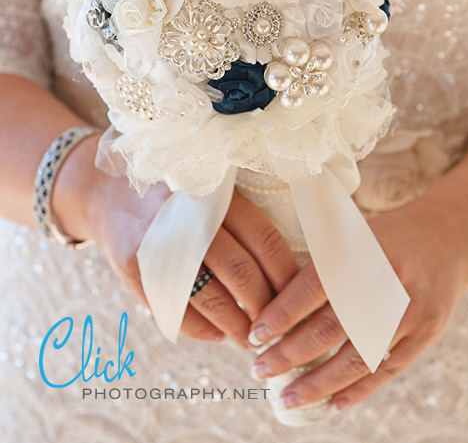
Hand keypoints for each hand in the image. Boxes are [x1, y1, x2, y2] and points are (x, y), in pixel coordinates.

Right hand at [54, 136, 299, 348]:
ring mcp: (157, 244)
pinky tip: (219, 333)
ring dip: (237, 327)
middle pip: (241, 272)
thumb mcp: (209, 189)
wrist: (107, 191)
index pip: (264, 239)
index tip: (299, 294)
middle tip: (278, 323)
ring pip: (212, 299)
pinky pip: (177, 312)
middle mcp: (186, 217)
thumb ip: (243, 219)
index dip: (286, 273)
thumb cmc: (175, 196)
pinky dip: (204, 330)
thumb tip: (290, 271)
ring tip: (251, 338)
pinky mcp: (134, 268)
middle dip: (266, 305)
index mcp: (215, 194)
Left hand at [246, 176, 467, 410]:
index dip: (281, 314)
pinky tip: (332, 403)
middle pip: (330, 327)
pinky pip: (388, 368)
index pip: (313, 287)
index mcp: (361, 250)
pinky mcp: (427, 332)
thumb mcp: (355, 234)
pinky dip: (358, 389)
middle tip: (261, 369)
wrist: (450, 235)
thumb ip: (322, 265)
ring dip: (319, 382)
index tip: (255, 336)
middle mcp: (385, 281)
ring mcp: (409, 311)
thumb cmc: (388, 236)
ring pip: (357, 356)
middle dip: (290, 353)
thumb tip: (274, 306)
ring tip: (289, 397)